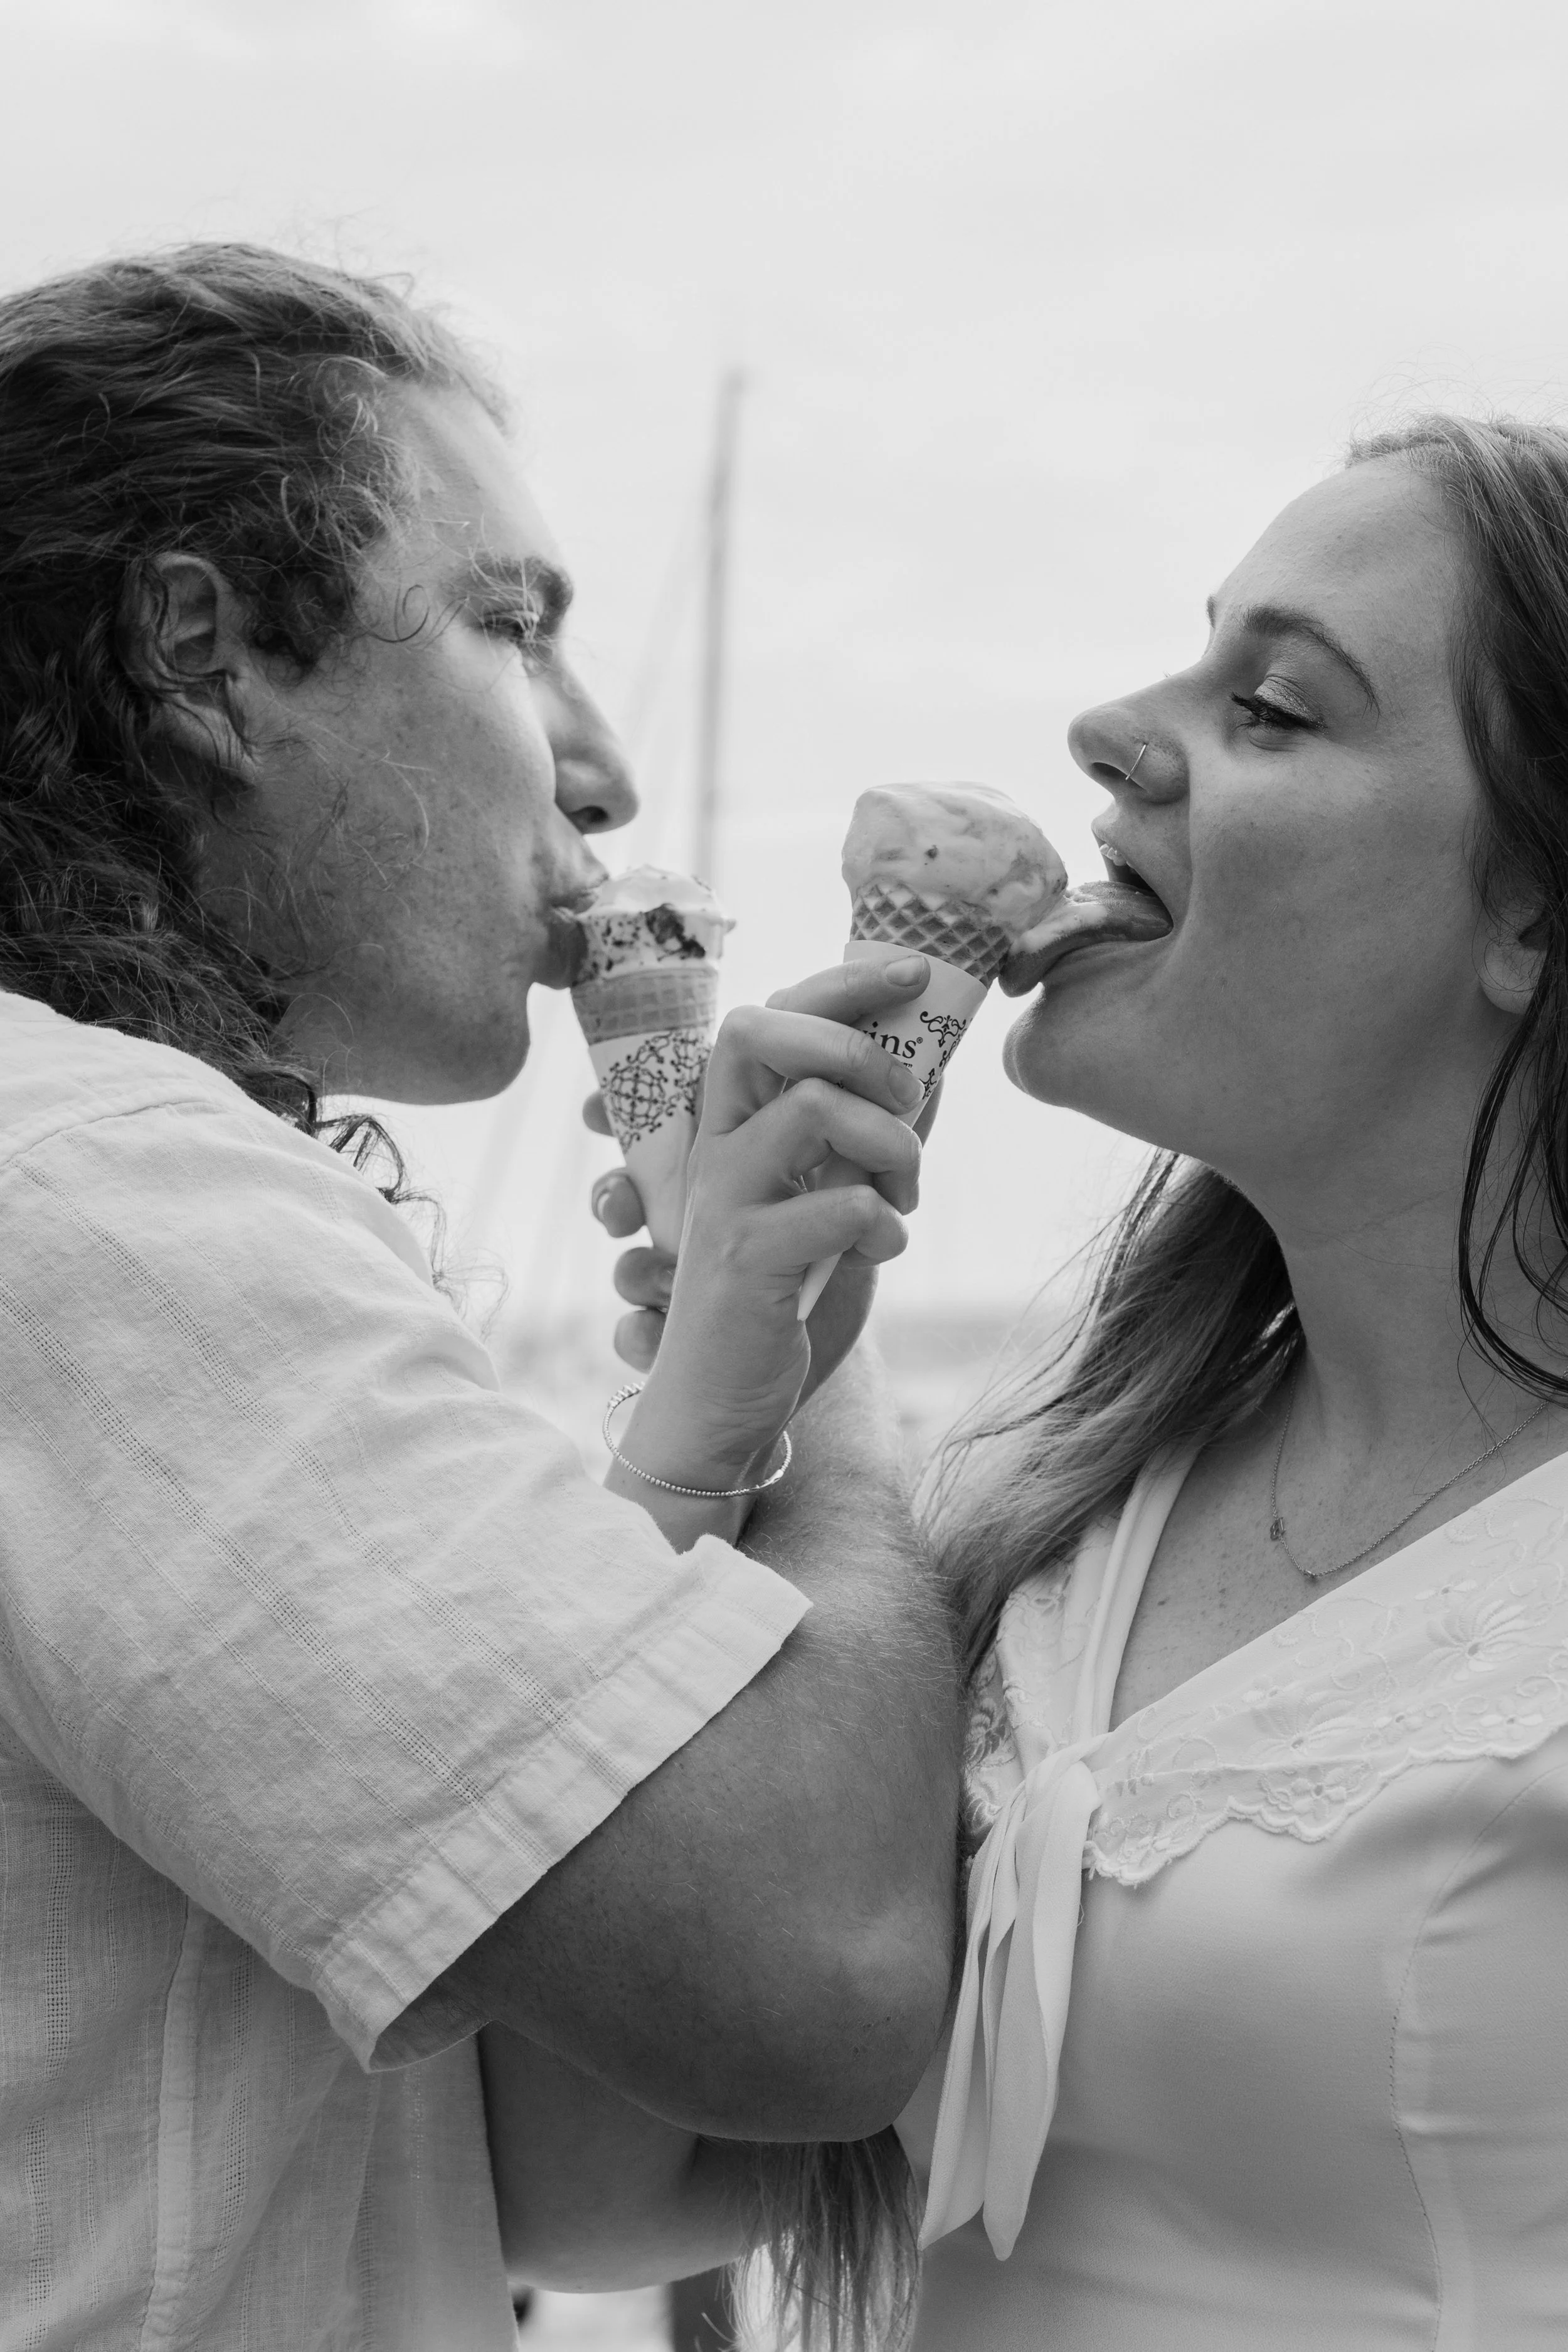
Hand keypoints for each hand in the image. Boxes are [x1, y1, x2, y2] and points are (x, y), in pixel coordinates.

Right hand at [585, 994, 943, 1397]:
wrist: (723, 1404)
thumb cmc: (780, 1297)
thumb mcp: (831, 1203)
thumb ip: (866, 1139)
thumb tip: (933, 1068)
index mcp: (733, 1125)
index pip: (769, 1017)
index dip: (840, 984)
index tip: (914, 974)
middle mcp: (716, 1149)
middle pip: (763, 1033)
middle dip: (856, 1049)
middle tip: (907, 1104)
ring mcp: (724, 1201)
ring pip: (811, 1110)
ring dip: (890, 1146)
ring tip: (902, 1199)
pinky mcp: (744, 1261)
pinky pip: (838, 1205)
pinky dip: (882, 1224)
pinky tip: (882, 1249)